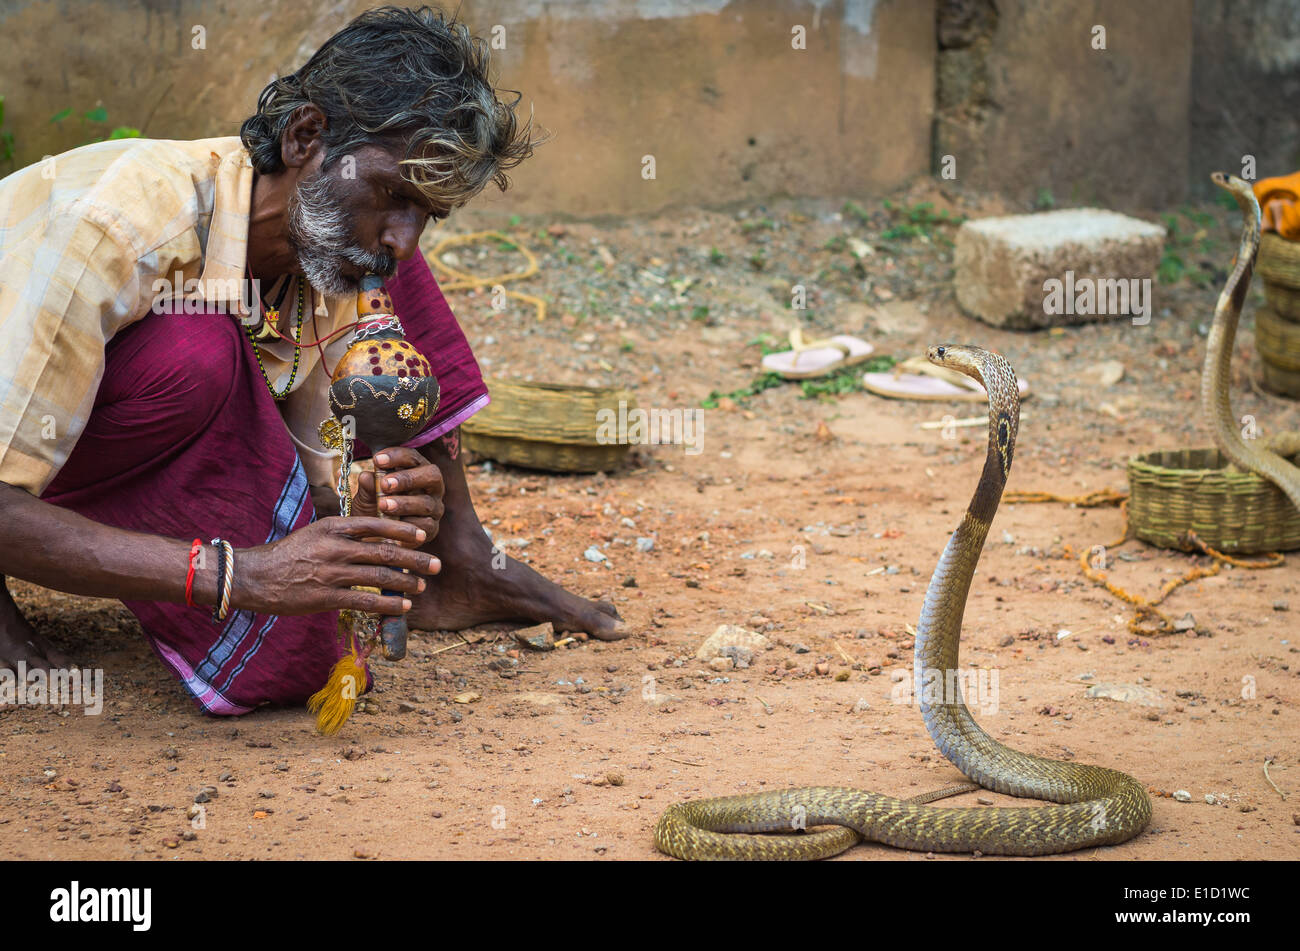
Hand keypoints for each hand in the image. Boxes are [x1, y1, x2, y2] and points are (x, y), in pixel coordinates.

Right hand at [233, 516, 440, 616]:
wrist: (253, 576)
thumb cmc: (288, 554)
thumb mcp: (317, 532)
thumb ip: (345, 533)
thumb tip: (378, 538)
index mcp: (334, 526)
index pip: (377, 524)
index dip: (403, 530)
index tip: (423, 535)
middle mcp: (336, 547)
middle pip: (385, 551)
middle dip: (415, 558)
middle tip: (436, 563)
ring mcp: (331, 572)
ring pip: (379, 577)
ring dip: (406, 582)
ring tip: (422, 586)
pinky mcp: (326, 597)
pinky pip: (365, 602)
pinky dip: (388, 604)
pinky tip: (404, 606)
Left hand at [353, 447, 444, 540]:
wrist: (374, 536)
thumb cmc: (373, 509)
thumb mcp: (366, 496)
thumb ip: (368, 486)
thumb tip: (366, 476)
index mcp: (416, 470)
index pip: (413, 458)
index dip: (397, 456)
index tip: (376, 460)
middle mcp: (430, 487)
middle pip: (431, 475)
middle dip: (408, 479)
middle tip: (385, 484)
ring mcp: (434, 508)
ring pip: (427, 503)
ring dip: (404, 503)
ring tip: (383, 506)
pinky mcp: (432, 529)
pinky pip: (426, 525)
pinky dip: (409, 525)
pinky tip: (394, 526)